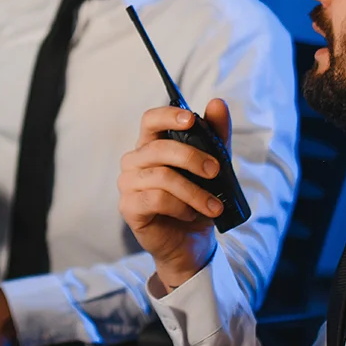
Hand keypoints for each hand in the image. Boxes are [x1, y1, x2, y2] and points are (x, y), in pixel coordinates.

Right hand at [117, 98, 232, 291]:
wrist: (191, 241)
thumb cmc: (197, 200)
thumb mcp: (214, 167)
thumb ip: (216, 136)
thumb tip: (218, 103)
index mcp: (152, 145)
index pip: (150, 120)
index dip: (168, 116)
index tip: (191, 119)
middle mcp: (135, 161)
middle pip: (160, 148)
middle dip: (193, 158)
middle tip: (216, 172)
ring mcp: (128, 184)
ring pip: (162, 176)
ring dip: (194, 192)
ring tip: (213, 206)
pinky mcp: (128, 207)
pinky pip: (156, 199)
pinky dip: (180, 206)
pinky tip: (189, 214)